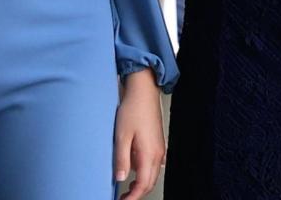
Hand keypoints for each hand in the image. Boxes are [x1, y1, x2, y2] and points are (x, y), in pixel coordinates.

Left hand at [113, 70, 164, 199]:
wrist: (144, 92)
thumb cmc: (132, 110)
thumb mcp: (121, 136)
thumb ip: (122, 159)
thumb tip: (121, 178)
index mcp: (149, 154)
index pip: (143, 184)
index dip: (133, 197)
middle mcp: (157, 154)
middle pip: (150, 182)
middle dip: (137, 193)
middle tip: (123, 197)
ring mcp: (160, 149)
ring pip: (153, 174)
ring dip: (142, 184)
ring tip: (127, 186)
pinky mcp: (158, 143)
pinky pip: (154, 165)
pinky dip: (145, 172)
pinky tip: (134, 168)